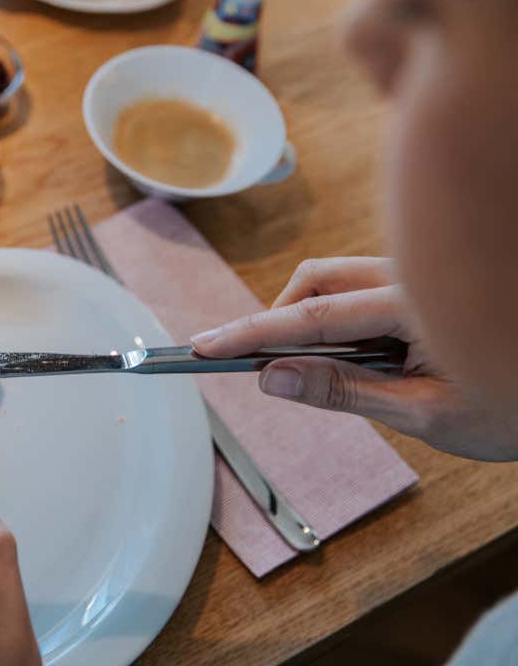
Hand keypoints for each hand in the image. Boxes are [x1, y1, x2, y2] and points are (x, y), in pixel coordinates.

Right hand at [191, 257, 517, 460]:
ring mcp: (414, 278)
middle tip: (270, 368)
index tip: (205, 345)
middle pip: (316, 281)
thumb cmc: (512, 406)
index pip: (311, 319)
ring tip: (331, 370)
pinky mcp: (417, 286)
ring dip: (310, 318)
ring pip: (334, 280)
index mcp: (413, 309)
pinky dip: (337, 317)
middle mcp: (411, 280)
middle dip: (279, 319)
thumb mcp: (424, 414)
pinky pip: (358, 287)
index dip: (251, 333)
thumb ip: (343, 391)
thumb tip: (273, 377)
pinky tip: (363, 356)